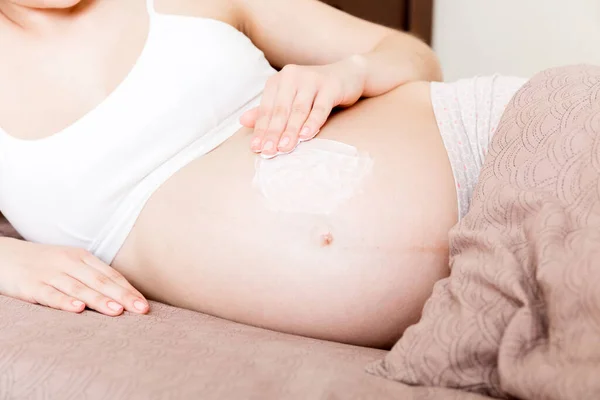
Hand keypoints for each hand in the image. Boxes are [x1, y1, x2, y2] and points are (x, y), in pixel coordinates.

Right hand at [0, 238, 148, 315]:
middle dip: (122, 296)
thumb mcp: (70, 264)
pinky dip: (64, 302)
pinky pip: (49, 294)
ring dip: (99, 300)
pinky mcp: (31, 285)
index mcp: (82, 257)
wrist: (3, 256)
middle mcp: (68, 263)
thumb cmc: (44, 264)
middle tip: (141, 310)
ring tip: (117, 311)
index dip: (128, 290)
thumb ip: (92, 276)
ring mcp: (50, 274)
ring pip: (79, 288)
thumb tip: (122, 295)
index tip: (144, 305)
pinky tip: (78, 309)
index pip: (110, 275)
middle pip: (100, 281)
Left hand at [240, 55, 366, 157]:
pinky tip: (306, 135)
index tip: (256, 148)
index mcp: (279, 81)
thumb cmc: (314, 91)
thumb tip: (242, 121)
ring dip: (291, 131)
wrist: (347, 75)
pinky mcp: (330, 86)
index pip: (266, 109)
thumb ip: (268, 110)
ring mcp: (311, 80)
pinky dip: (312, 122)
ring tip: (284, 148)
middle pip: (280, 110)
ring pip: (298, 110)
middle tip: (268, 152)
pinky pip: (320, 107)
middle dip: (273, 133)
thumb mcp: (289, 99)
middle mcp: (292, 77)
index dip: (261, 129)